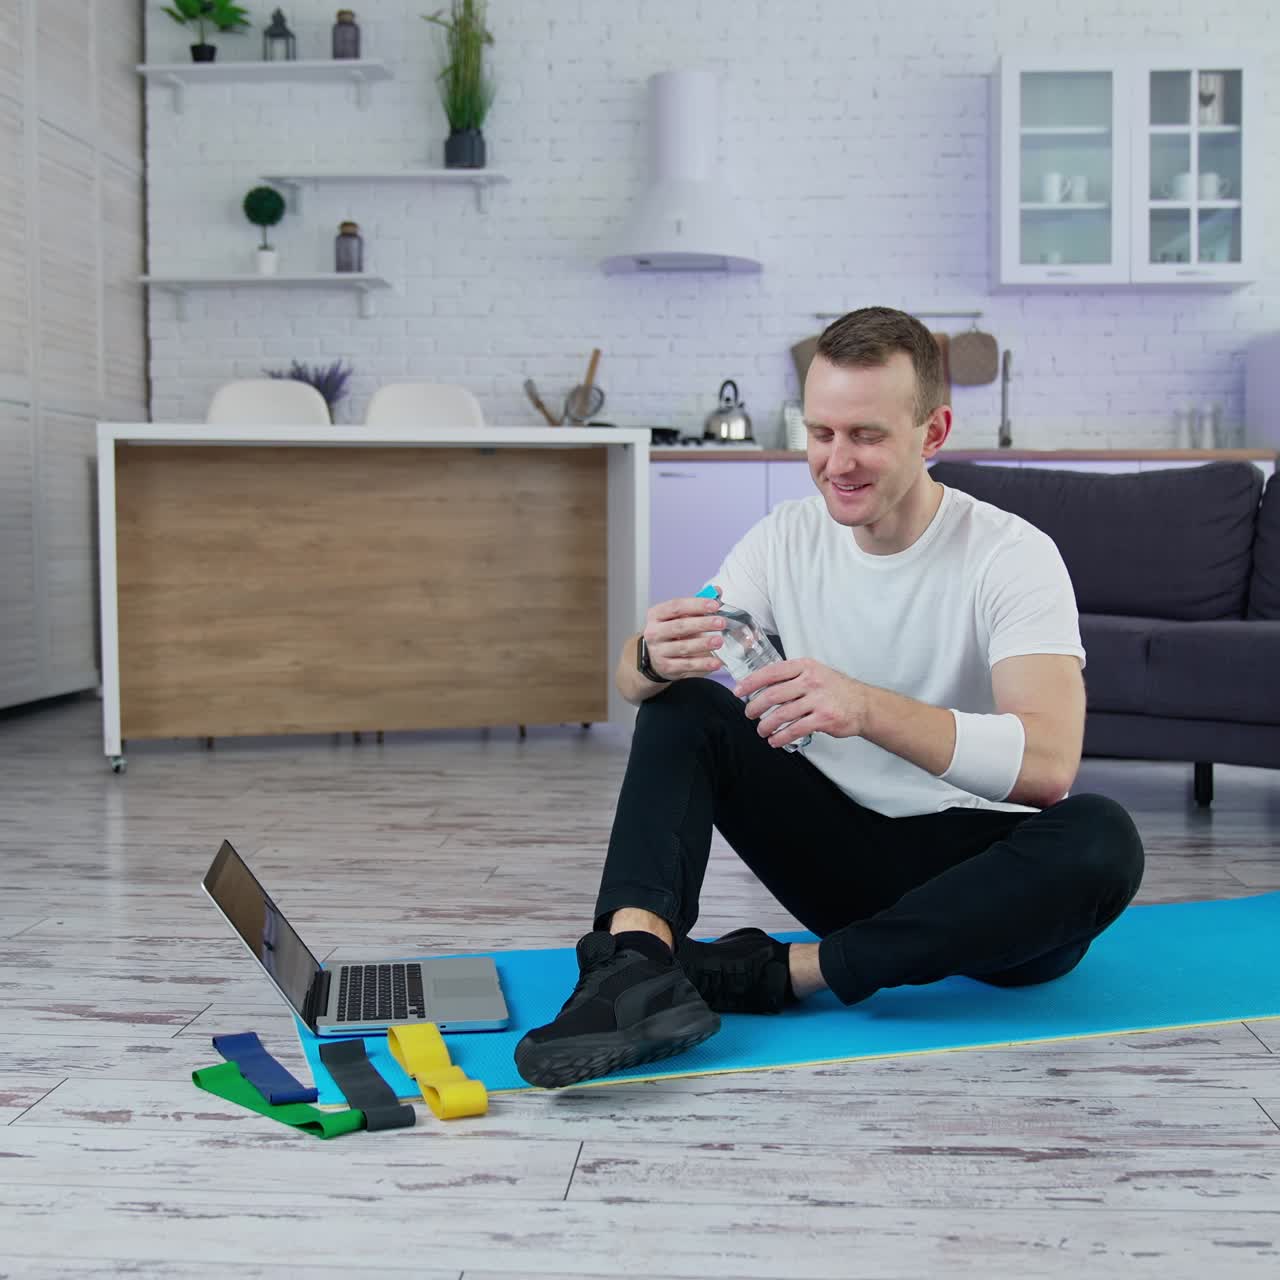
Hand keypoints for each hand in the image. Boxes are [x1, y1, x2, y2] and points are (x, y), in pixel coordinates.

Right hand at [641, 591, 726, 680]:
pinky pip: (687, 665)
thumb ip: (698, 604)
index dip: (696, 605)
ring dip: (703, 644)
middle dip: (702, 624)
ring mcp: (659, 651)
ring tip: (719, 641)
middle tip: (721, 622)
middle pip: (680, 626)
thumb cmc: (671, 632)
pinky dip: (703, 664)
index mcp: (656, 614)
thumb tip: (717, 591)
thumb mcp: (679, 616)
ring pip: (683, 647)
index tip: (714, 605)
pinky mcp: (666, 667)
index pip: (676, 606)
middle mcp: (654, 632)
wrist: (655, 657)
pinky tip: (716, 662)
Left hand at [734, 658, 869, 748]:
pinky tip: (775, 740)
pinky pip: (795, 729)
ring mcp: (818, 700)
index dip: (751, 682)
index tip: (738, 691)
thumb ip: (791, 677)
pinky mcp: (824, 719)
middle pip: (773, 694)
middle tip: (749, 714)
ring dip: (766, 725)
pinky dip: (781, 737)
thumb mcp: (814, 673)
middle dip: (755, 707)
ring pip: (782, 714)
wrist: (863, 704)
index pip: (771, 672)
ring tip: (761, 730)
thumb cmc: (835, 689)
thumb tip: (761, 685)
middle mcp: (811, 681)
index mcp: (805, 667)